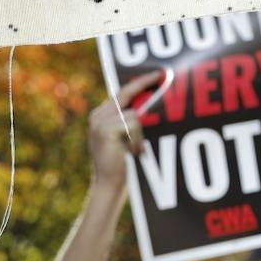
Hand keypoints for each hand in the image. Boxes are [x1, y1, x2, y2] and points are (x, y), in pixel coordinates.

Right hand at [89, 72, 167, 187]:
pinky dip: (139, 138)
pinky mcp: (106, 130)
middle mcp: (97, 116)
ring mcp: (99, 123)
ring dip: (142, 132)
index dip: (138, 82)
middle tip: (163, 76)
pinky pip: (133, 124)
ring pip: (134, 113)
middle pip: (126, 94)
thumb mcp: (124, 138)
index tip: (155, 74)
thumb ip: (129, 121)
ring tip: (137, 149)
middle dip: (145, 85)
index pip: (121, 93)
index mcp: (100, 116)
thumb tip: (150, 104)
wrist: (108, 185)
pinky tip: (134, 152)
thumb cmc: (122, 165)